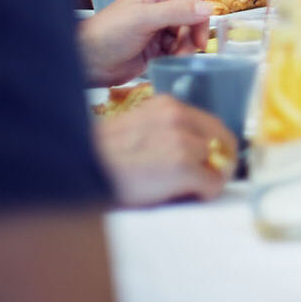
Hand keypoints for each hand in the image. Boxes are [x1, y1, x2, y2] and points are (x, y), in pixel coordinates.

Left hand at [78, 0, 213, 85]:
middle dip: (191, 36)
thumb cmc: (105, 35)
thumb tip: (208, 8)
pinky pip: (179, 49)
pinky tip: (167, 59)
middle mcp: (159, 7)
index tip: (201, 35)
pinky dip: (178, 56)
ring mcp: (158, 27)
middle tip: (187, 49)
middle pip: (192, 19)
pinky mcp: (157, 46)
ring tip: (173, 55)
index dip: (200, 18)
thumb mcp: (143, 18)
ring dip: (185, 48)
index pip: (191, 1)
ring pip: (188, 36)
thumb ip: (177, 12)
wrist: (88, 62)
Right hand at [93, 97, 235, 205]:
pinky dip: (204, 194)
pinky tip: (185, 196)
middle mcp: (178, 117)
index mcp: (166, 105)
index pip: (211, 124)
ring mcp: (182, 141)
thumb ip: (167, 130)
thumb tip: (196, 149)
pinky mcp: (182, 167)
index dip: (213, 146)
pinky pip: (213, 184)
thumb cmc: (101, 158)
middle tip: (206, 179)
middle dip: (218, 161)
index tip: (210, 161)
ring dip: (208, 179)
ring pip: (219, 163)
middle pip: (222, 140)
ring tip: (185, 189)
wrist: (78, 173)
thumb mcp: (136, 128)